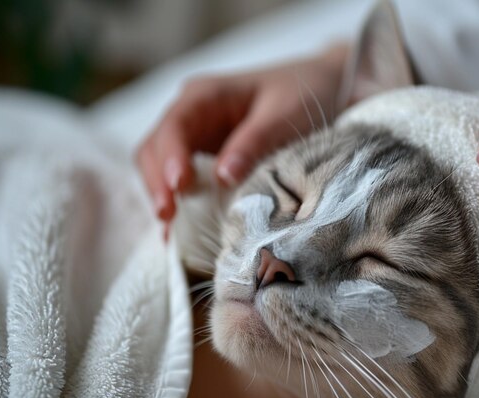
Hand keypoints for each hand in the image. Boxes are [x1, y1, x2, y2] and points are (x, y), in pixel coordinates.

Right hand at [136, 44, 348, 221]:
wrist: (322, 86)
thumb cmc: (302, 92)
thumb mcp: (283, 114)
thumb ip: (253, 142)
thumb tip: (221, 177)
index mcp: (206, 95)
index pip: (175, 126)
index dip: (171, 158)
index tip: (179, 186)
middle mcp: (192, 114)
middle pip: (156, 148)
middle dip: (158, 182)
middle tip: (168, 216)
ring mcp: (197, 136)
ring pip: (161, 165)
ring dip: (164, 195)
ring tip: (172, 231)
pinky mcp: (207, 156)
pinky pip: (182, 179)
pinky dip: (180, 202)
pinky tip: (181, 230)